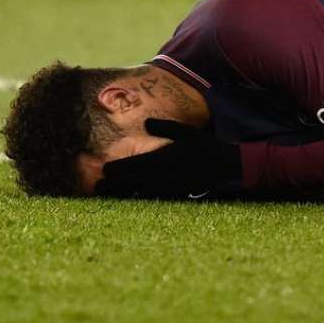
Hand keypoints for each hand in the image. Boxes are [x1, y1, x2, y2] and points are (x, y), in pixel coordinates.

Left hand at [94, 119, 241, 198]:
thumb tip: (146, 123)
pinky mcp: (175, 195)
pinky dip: (138, 199)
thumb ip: (165, 127)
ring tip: (106, 196)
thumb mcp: (187, 132)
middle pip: (131, 183)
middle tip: (96, 187)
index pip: (133, 166)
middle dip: (113, 185)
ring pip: (138, 193)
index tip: (104, 169)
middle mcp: (162, 176)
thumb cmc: (207, 146)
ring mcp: (168, 188)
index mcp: (162, 160)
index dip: (117, 169)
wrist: (227, 167)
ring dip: (121, 194)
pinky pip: (152, 199)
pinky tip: (131, 199)